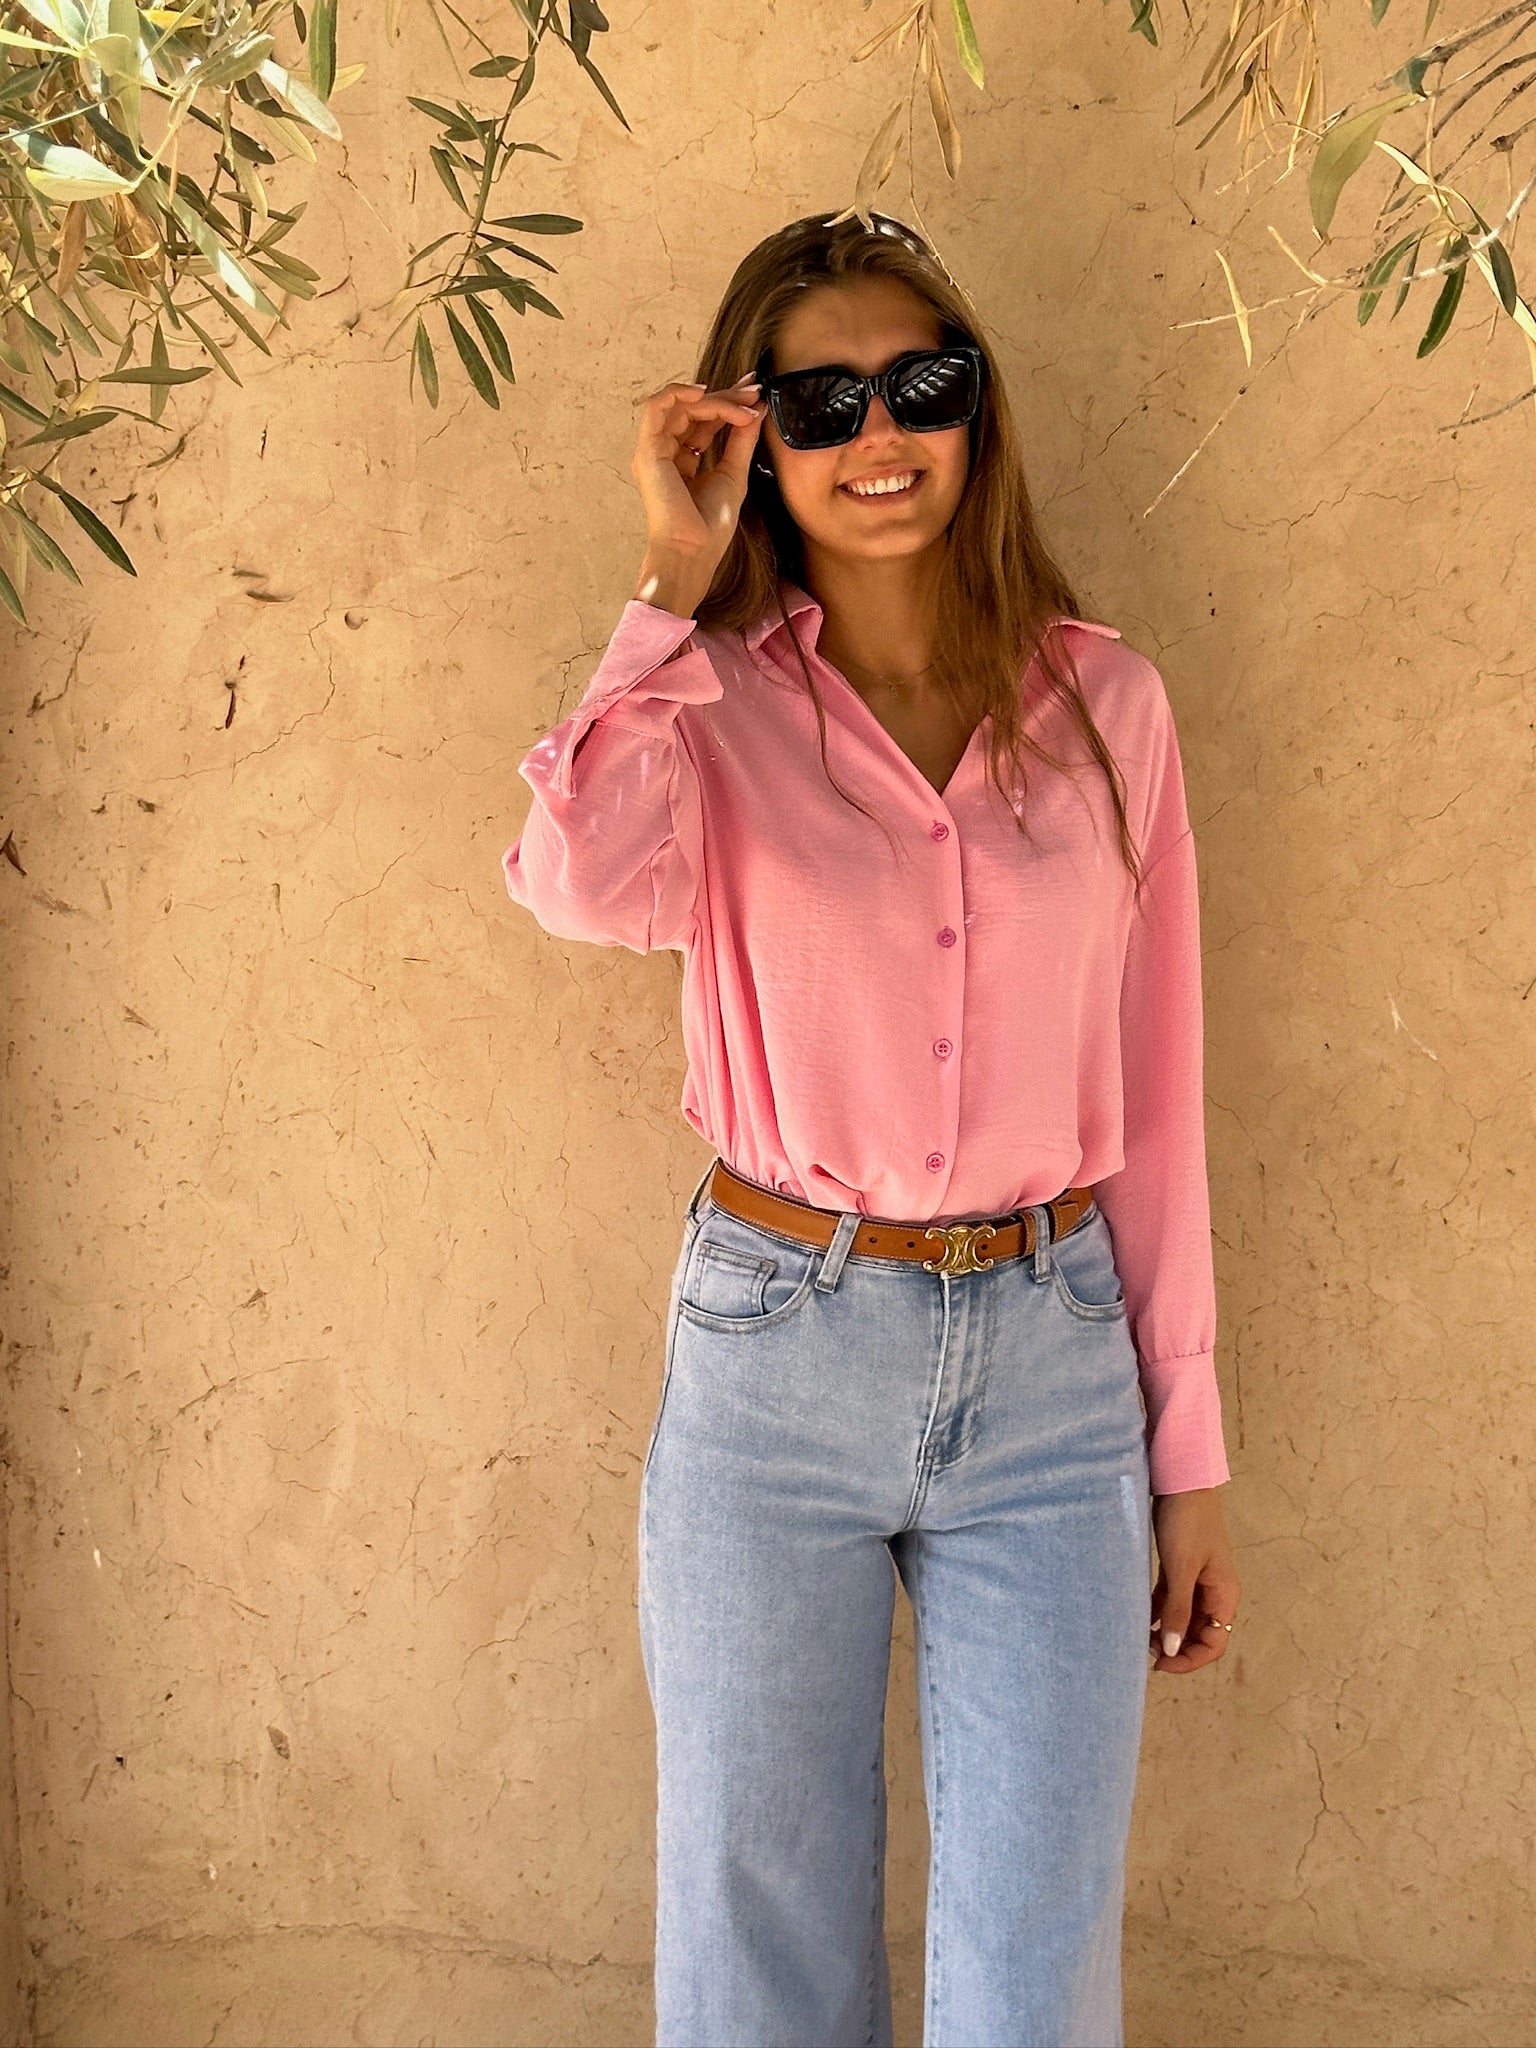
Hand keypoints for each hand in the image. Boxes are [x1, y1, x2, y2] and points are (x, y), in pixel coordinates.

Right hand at [630, 372, 767, 582]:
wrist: (694, 551)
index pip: (703, 420)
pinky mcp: (647, 451)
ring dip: (712, 398)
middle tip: (753, 392)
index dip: (728, 403)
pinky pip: (657, 407)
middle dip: (726, 396)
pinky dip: (679, 393)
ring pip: (679, 404)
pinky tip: (707, 394)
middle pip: (692, 409)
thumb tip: (756, 409)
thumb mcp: (734, 473)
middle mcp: (664, 451)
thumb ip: (741, 440)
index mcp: (681, 459)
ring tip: (741, 401)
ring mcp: (653, 450)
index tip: (755, 395)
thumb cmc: (710, 526)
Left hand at [1148, 1486, 1239, 1675]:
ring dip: (1166, 1631)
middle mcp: (1214, 1592)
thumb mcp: (1182, 1568)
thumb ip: (1177, 1609)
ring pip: (1184, 1617)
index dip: (1189, 1659)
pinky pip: (1172, 1600)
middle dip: (1177, 1647)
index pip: (1214, 1642)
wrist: (1182, 1479)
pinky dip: (1159, 1612)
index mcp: (1224, 1595)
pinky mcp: (1181, 1567)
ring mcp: (1197, 1580)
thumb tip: (1171, 1650)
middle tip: (1145, 1652)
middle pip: (1200, 1633)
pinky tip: (1140, 1617)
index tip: (1160, 1663)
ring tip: (1139, 1637)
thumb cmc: (1186, 1522)